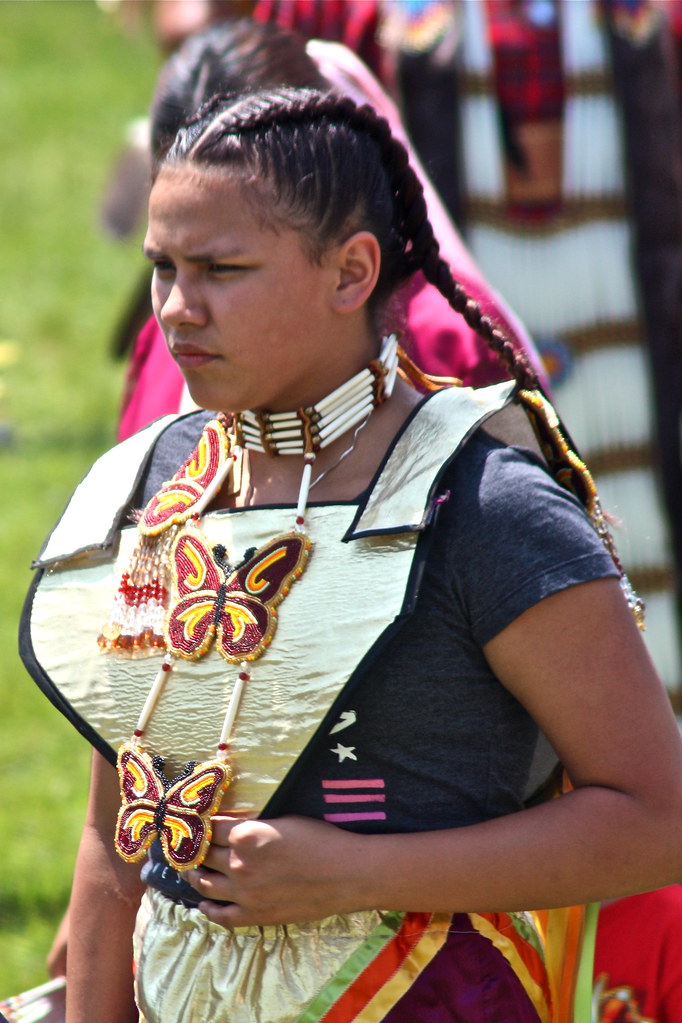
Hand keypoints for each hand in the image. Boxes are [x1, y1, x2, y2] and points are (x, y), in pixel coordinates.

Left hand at [185, 814, 370, 927]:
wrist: (346, 874)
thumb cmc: (320, 839)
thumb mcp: (283, 819)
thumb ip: (252, 824)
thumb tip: (230, 826)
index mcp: (245, 835)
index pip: (209, 827)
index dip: (199, 823)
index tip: (190, 821)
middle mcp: (238, 864)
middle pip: (203, 854)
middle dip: (191, 847)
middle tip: (183, 844)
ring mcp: (244, 894)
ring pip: (205, 884)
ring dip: (193, 875)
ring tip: (188, 869)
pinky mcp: (255, 916)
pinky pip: (221, 916)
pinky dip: (207, 909)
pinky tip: (203, 903)